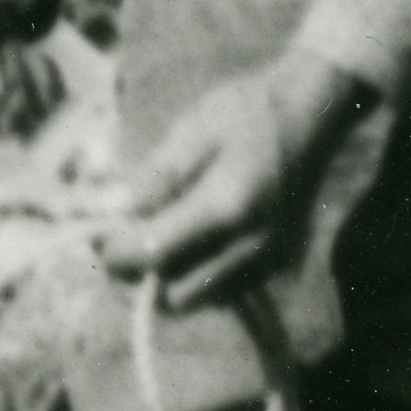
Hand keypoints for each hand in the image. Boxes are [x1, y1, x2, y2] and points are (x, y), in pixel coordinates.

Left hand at [110, 52, 370, 307]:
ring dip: (167, 281)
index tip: (97, 237)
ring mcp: (267, 261)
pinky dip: (195, 278)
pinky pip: (221, 292)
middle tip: (122, 243)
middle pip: (173, 296)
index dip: (116, 253)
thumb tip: (109, 214)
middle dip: (139, 276)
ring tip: (154, 240)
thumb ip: (153, 178)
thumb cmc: (249, 110)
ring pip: (196, 300)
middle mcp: (250, 245)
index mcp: (226, 206)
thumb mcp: (193, 130)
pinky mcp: (275, 266)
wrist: (313, 114)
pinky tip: (189, 243)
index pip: (154, 254)